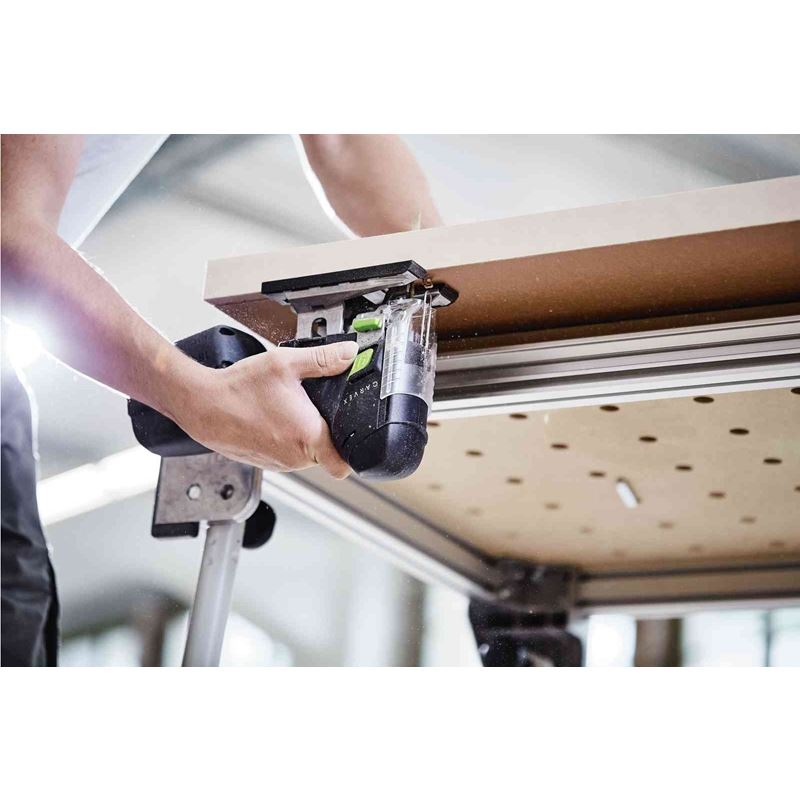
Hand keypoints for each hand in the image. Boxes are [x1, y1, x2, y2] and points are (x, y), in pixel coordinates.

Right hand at [171, 340, 357, 478]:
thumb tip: (349, 353)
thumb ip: (323, 359)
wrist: (201, 405)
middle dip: (327, 432)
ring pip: (307, 455)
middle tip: (314, 407)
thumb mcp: (284, 364)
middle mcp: (295, 456)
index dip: (353, 452)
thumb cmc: (238, 389)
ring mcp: (280, 463)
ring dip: (305, 436)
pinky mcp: (266, 463)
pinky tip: (275, 418)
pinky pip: (288, 455)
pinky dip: (287, 439)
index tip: (352, 435)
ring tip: (290, 410)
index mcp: (307, 435)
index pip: (344, 465)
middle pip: (328, 454)